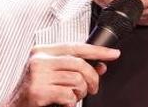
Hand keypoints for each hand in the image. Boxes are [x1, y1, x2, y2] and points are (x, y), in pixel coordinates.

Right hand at [3, 43, 120, 106]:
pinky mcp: (38, 91)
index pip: (76, 46)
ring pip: (76, 80)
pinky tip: (64, 103)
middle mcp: (39, 60)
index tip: (113, 54)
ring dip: (80, 92)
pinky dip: (71, 102)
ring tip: (74, 97)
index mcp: (42, 51)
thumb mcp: (52, 76)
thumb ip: (74, 68)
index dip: (98, 51)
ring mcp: (37, 75)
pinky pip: (68, 95)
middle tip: (93, 89)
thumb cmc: (33, 91)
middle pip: (79, 64)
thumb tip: (100, 66)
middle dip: (92, 78)